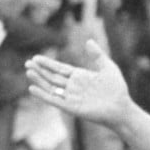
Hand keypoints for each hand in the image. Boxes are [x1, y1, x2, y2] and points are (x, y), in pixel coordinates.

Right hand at [27, 39, 149, 149]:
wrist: (122, 108)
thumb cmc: (117, 90)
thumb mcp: (108, 68)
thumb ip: (97, 56)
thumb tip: (88, 41)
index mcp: (80, 77)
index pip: (60, 69)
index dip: (48, 64)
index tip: (35, 57)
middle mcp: (73, 87)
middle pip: (53, 77)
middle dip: (40, 70)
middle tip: (27, 63)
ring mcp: (72, 97)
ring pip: (51, 87)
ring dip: (40, 80)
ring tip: (29, 72)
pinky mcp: (72, 107)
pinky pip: (55, 100)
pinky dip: (43, 95)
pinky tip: (32, 88)